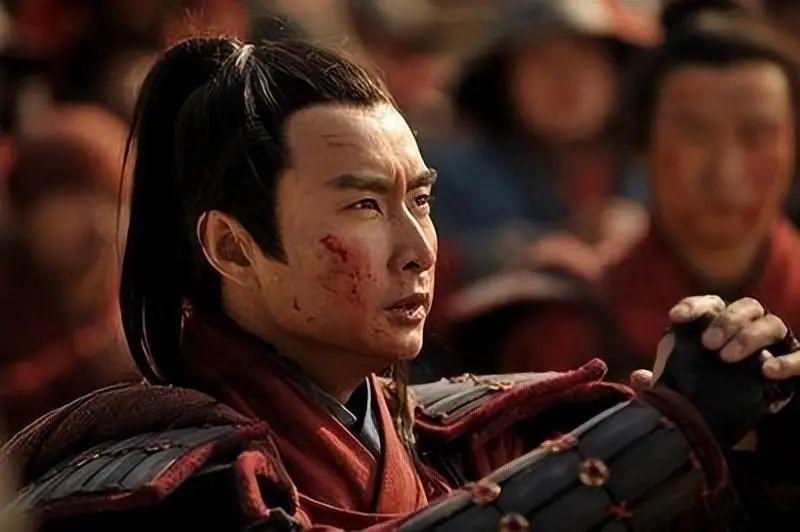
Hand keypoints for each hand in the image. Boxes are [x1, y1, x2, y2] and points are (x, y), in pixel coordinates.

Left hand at [632, 296, 799, 446]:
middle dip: (726, 321)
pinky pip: (799, 356)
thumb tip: (639, 377)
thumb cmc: (704, 390)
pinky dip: (787, 362)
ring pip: (771, 323)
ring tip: (728, 357)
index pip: (709, 304)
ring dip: (750, 336)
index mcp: (719, 323)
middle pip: (745, 306)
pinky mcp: (794, 363)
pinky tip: (767, 371)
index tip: (675, 318)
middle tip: (707, 343)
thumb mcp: (680, 386)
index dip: (693, 306)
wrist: (736, 416)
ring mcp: (776, 344)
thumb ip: (660, 380)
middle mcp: (750, 326)